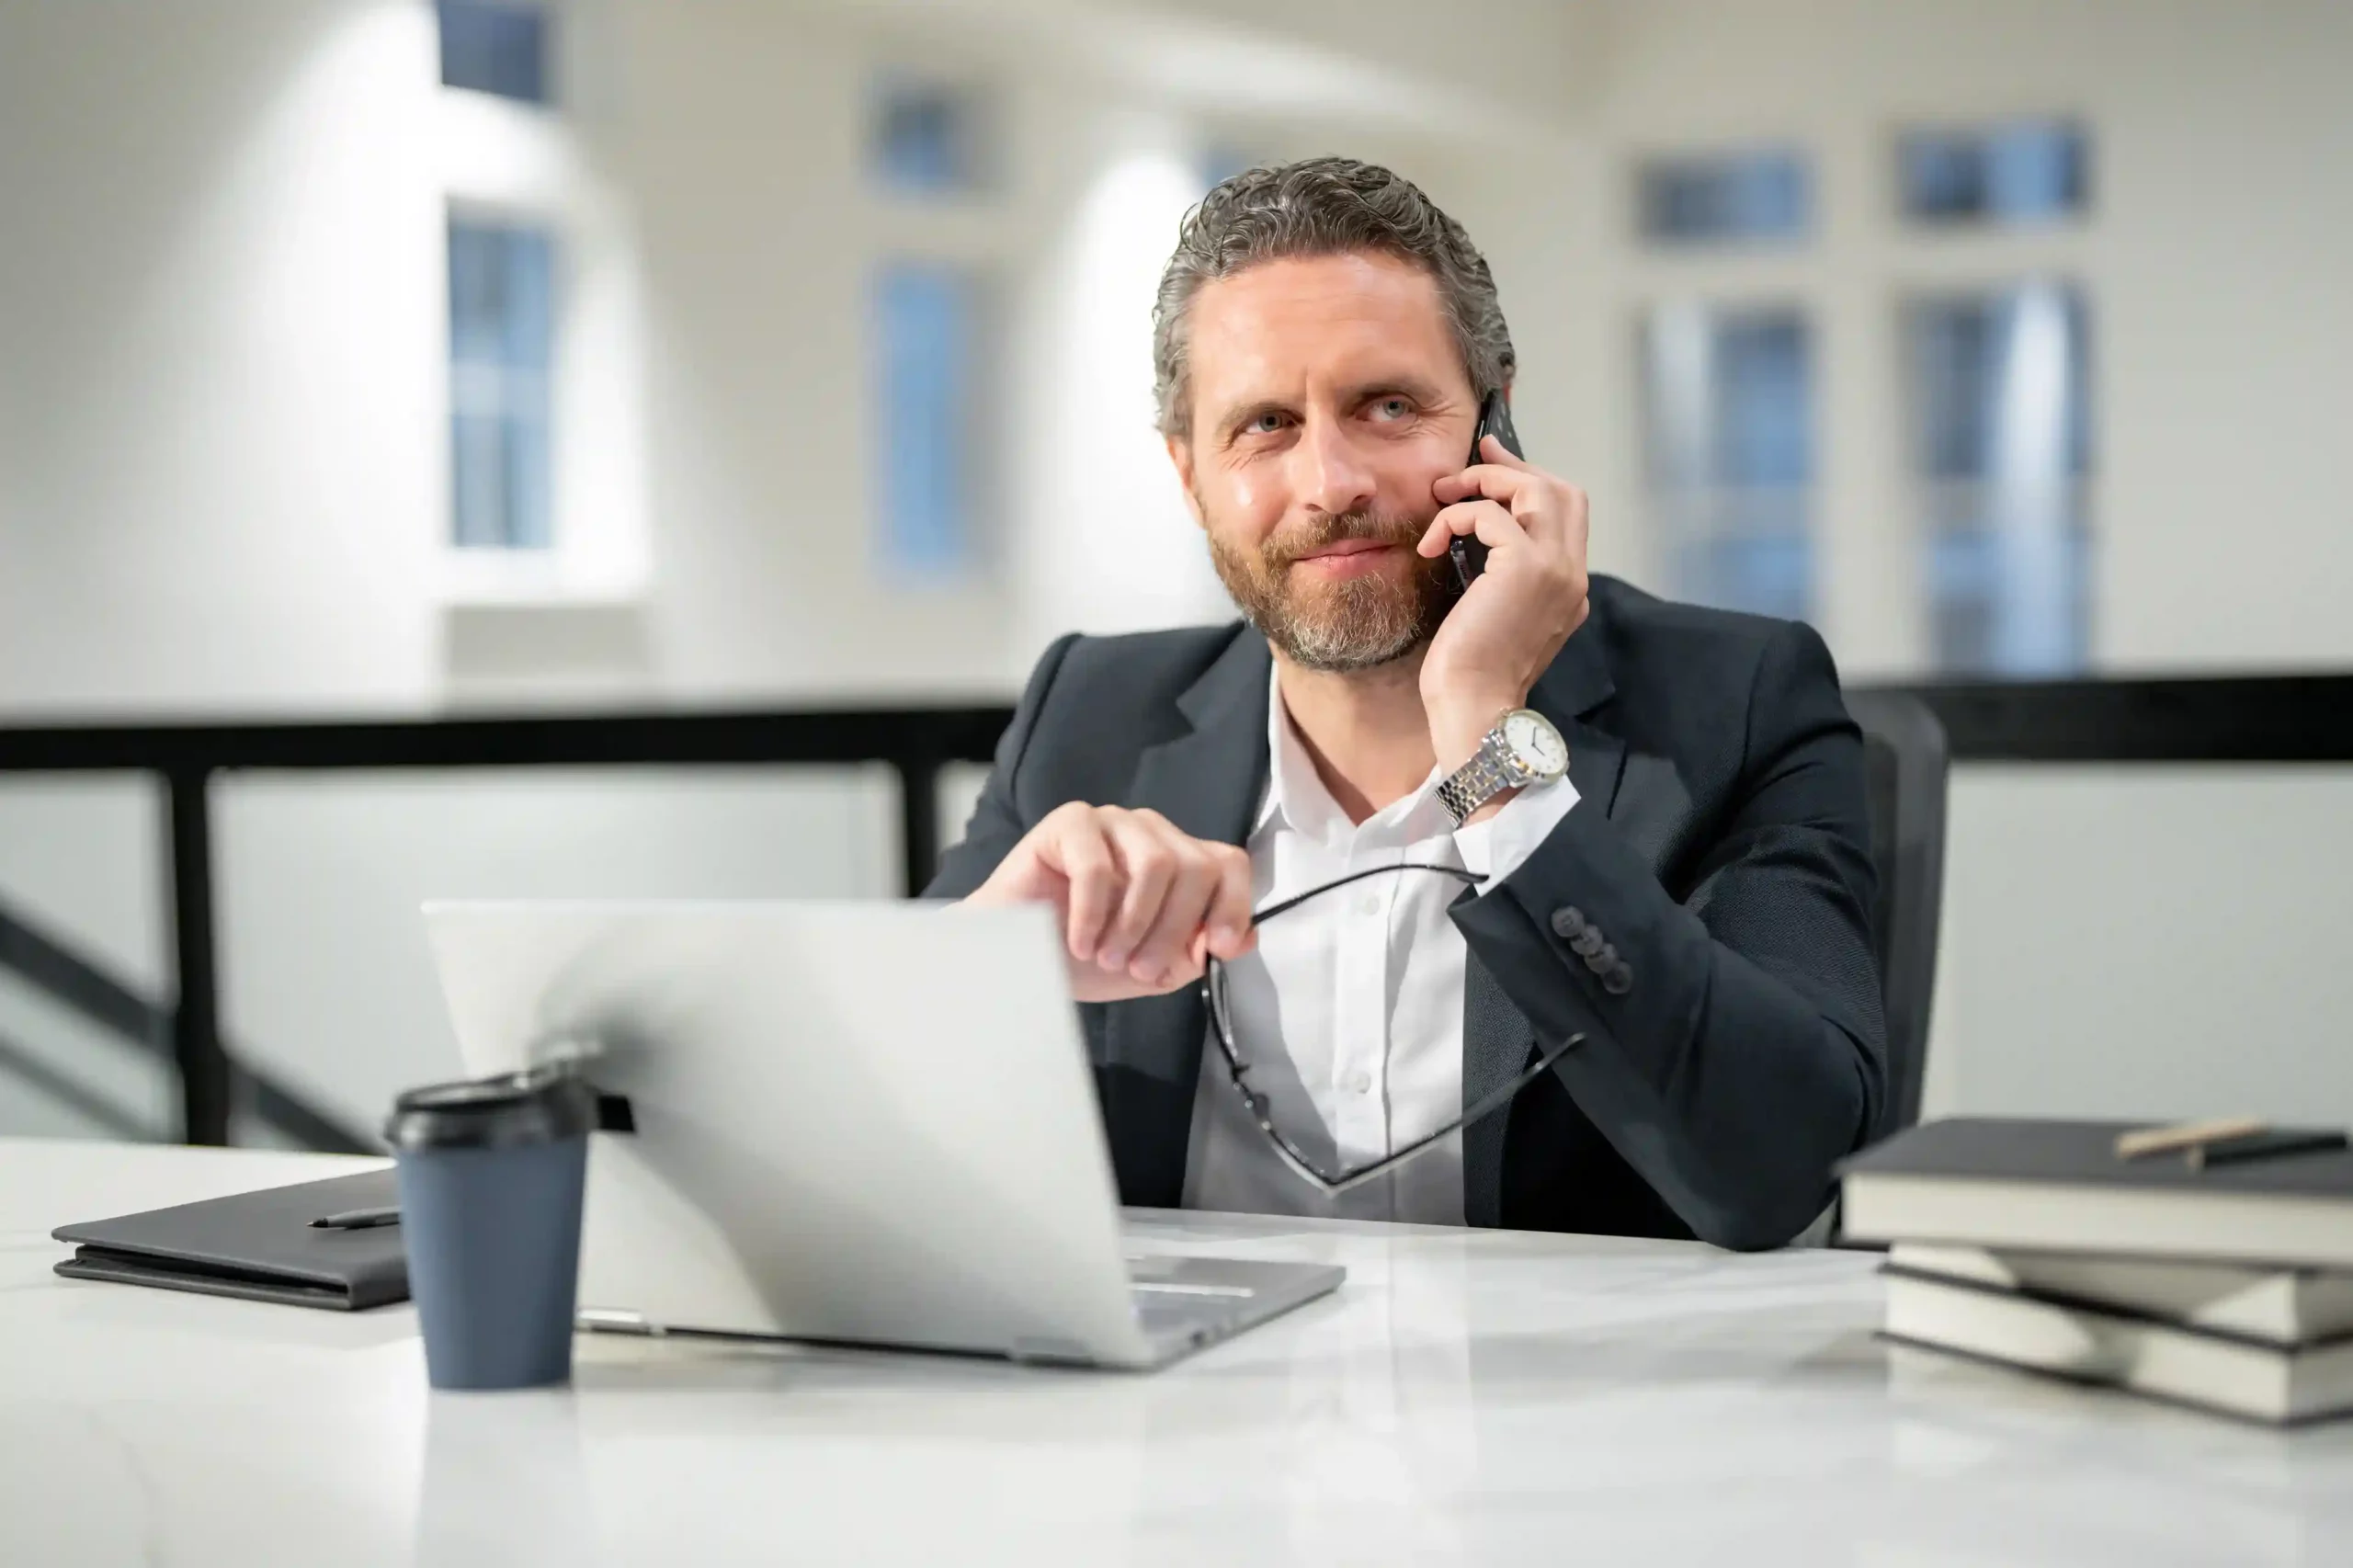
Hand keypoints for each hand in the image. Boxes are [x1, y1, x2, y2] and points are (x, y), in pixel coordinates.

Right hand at [962, 803, 1256, 1001]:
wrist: (1015, 959)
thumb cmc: (1085, 958)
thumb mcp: (1154, 968)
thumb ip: (1197, 952)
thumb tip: (1244, 939)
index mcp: (1181, 861)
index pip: (1229, 864)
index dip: (1231, 905)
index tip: (1216, 948)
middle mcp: (1153, 834)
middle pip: (1196, 866)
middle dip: (1173, 928)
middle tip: (1139, 968)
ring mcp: (1113, 823)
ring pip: (1157, 862)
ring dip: (1135, 923)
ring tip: (1107, 956)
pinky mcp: (1071, 822)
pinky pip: (1099, 864)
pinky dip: (1093, 913)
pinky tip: (1079, 940)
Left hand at [1416, 433, 1591, 769]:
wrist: (1475, 708)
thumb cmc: (1472, 673)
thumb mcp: (1496, 615)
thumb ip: (1503, 577)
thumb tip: (1478, 535)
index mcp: (1570, 586)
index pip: (1567, 513)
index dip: (1530, 481)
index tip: (1490, 466)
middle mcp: (1573, 574)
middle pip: (1562, 490)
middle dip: (1512, 469)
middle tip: (1467, 466)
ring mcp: (1556, 569)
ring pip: (1536, 489)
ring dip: (1485, 483)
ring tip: (1445, 498)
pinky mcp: (1526, 568)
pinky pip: (1491, 514)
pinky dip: (1456, 517)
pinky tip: (1432, 544)